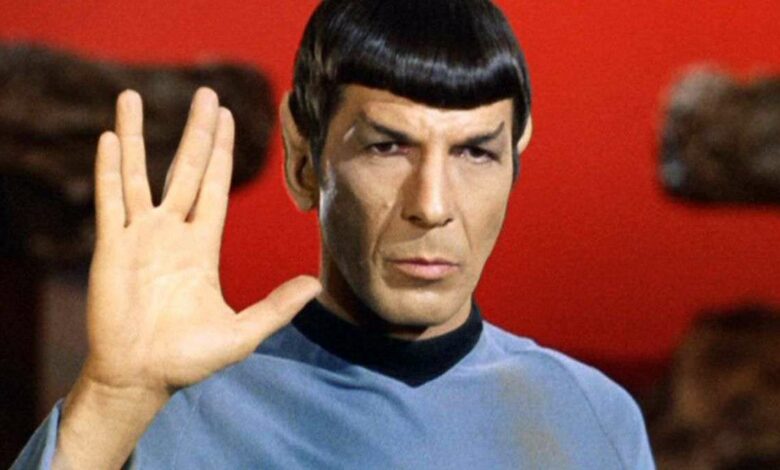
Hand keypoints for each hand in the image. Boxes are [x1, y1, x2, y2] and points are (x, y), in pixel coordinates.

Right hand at [83, 87, 320, 395]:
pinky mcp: (111, 247)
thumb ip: (277, 307)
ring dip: (138, 135)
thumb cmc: (188, 359)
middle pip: (187, 169)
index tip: (228, 118)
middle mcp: (172, 233)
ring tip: (131, 96)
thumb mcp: (243, 332)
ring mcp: (140, 236)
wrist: (141, 378)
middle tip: (206, 93)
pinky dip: (109, 168)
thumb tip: (316, 284)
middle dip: (197, 132)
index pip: (216, 187)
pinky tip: (110, 137)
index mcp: (202, 246)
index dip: (223, 152)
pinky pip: (109, 199)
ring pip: (139, 173)